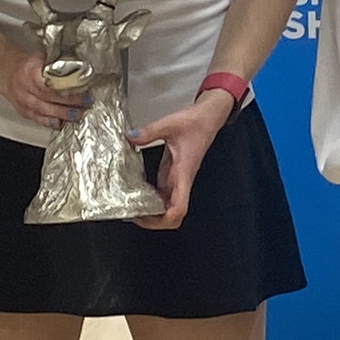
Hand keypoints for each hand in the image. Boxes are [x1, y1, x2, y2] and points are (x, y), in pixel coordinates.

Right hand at [0, 40, 77, 127]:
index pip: (50, 82)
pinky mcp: (22, 110)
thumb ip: (56, 63)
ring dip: (62, 115)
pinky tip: (60, 123)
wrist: (6, 70)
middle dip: (69, 104)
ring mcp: (22, 101)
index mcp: (30, 71)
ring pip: (43, 111)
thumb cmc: (26, 63)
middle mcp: (24, 88)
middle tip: (85, 104)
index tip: (83, 88)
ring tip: (77, 115)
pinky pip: (36, 119)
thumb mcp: (40, 57)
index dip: (67, 87)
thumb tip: (79, 66)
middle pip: (48, 99)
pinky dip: (49, 122)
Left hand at [128, 86, 236, 232]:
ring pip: (167, 206)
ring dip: (152, 212)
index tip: (146, 217)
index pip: (179, 208)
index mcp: (184, 173)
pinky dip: (151, 198)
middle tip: (135, 215)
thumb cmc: (196, 123)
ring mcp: (177, 179)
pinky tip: (138, 192)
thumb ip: (150, 132)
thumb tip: (132, 137)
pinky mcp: (173, 173)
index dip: (164, 220)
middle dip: (155, 221)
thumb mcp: (170, 124)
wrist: (207, 118)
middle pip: (173, 214)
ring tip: (133, 208)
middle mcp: (181, 180)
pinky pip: (162, 193)